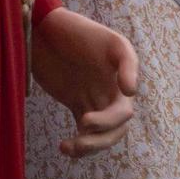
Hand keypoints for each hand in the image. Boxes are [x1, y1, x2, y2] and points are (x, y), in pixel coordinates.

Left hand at [30, 8, 138, 157]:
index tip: (85, 120)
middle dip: (100, 141)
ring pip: (100, 135)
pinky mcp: (76, 103)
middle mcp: (110, 95)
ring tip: (67, 147)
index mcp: (121, 83)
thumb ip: (127, 64)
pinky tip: (64, 147)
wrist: (48, 30)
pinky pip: (84, 131)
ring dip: (88, 147)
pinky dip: (78, 144)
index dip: (108, 122)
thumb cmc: (81, 32)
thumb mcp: (111, 41)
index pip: (123, 113)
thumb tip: (132, 92)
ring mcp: (93, 100)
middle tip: (78, 141)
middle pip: (115, 130)